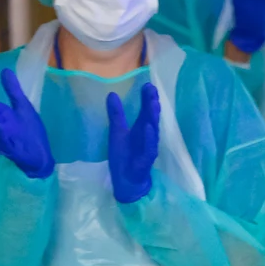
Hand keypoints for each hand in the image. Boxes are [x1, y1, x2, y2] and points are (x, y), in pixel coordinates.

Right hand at [0, 68, 53, 178]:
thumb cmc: (28, 130)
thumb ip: (13, 90)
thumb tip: (5, 70)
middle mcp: (0, 125)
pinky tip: (1, 128)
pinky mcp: (12, 150)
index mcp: (3, 115)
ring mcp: (5, 138)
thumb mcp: (22, 107)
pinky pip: (6, 143)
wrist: (39, 155)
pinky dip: (3, 136)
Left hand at [105, 84, 159, 204]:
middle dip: (152, 104)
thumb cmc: (124, 156)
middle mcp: (147, 135)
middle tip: (152, 90)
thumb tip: (111, 94)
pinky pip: (149, 147)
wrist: (126, 180)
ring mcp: (148, 146)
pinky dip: (149, 137)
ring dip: (153, 117)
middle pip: (151, 117)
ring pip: (152, 130)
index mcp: (141, 128)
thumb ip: (116, 114)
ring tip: (153, 104)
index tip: (148, 85)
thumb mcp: (116, 132)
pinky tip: (148, 127)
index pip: (146, 110)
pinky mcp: (146, 159)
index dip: (147, 98)